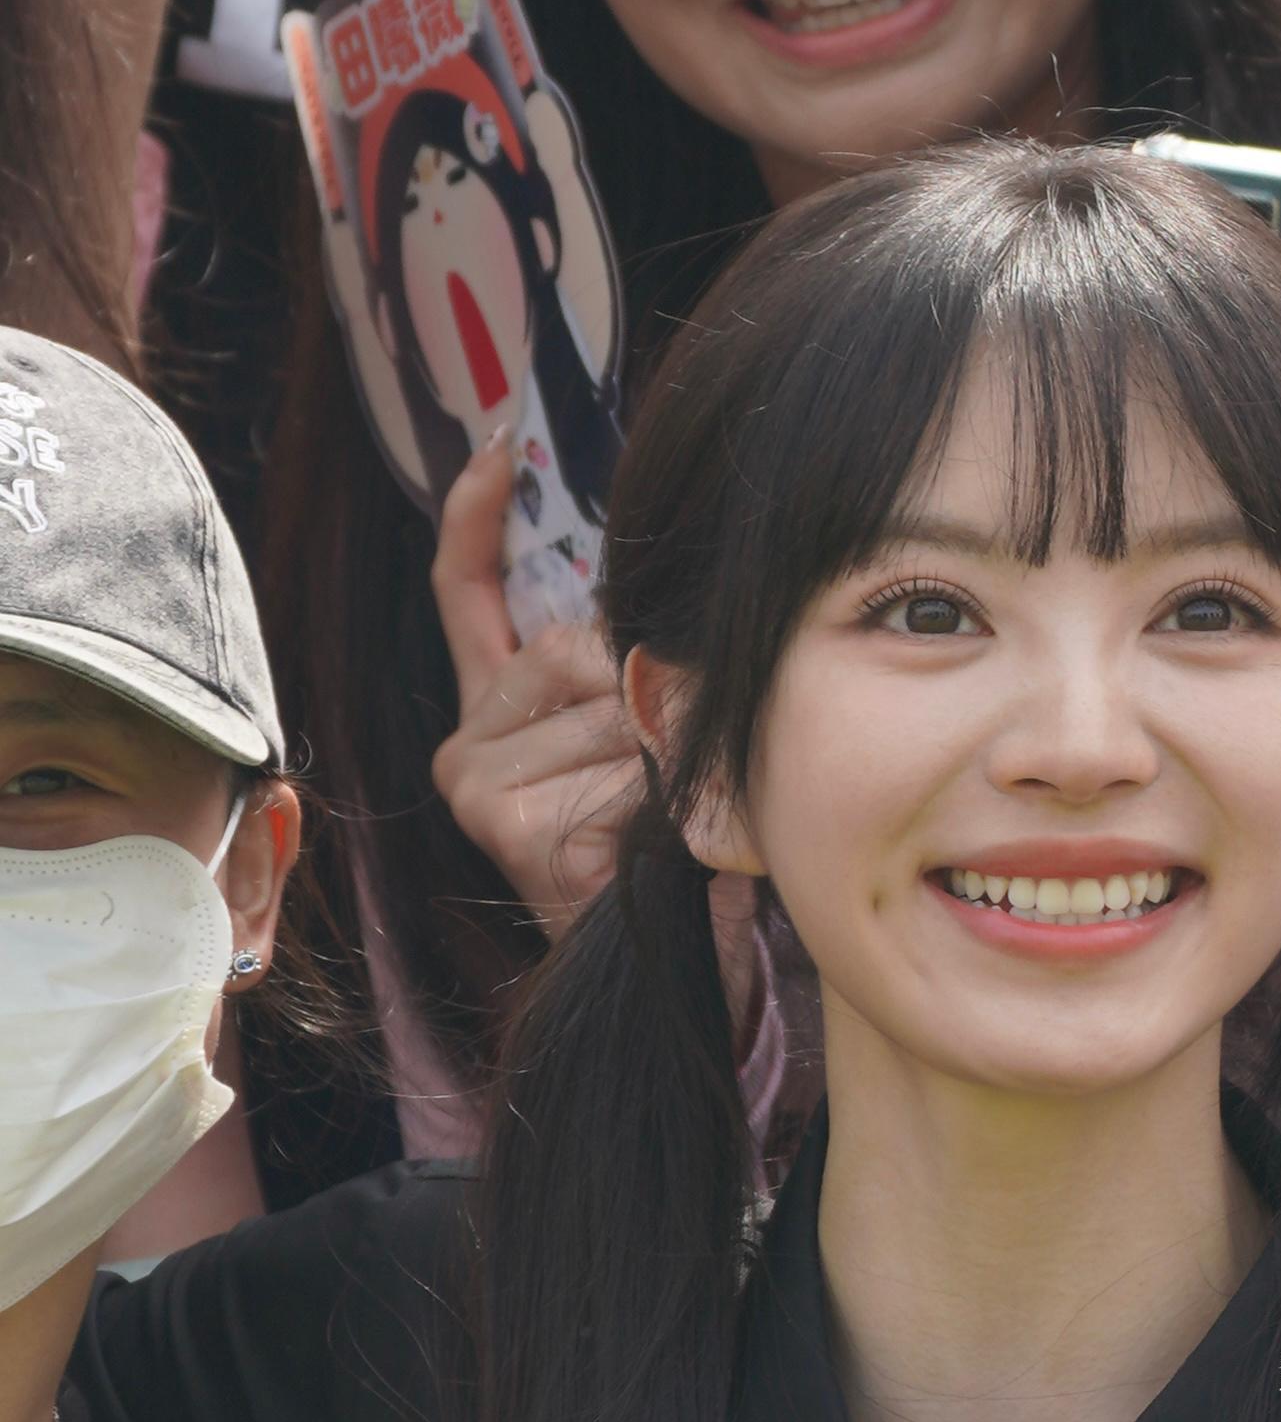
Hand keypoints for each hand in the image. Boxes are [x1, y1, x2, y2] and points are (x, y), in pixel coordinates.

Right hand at [428, 436, 641, 936]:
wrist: (673, 976)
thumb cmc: (660, 863)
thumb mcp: (636, 749)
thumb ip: (614, 675)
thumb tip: (635, 611)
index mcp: (488, 724)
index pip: (467, 602)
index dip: (474, 521)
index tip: (498, 446)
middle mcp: (466, 753)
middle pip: (570, 647)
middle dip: (641, 688)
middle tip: (668, 766)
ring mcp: (482, 789)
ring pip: (604, 702)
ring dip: (664, 747)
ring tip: (669, 816)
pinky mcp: (516, 823)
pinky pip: (619, 759)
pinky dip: (662, 790)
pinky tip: (658, 839)